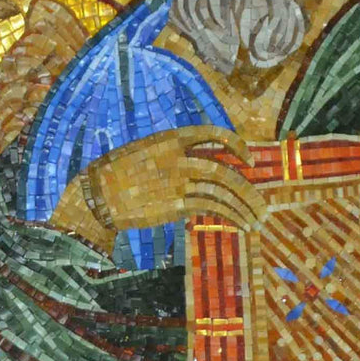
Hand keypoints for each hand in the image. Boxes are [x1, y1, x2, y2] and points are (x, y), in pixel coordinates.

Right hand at [50, 126, 265, 247]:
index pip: (214, 134)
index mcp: (171, 138)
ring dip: (245, 209)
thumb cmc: (118, 173)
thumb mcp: (147, 151)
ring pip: (224, 193)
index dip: (236, 144)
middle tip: (262, 207)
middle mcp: (179, 158)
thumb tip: (202, 168)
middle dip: (249, 192)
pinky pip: (213, 209)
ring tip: (257, 221)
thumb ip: (174, 156)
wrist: (97, 194)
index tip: (249, 160)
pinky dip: (233, 217)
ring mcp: (178, 181)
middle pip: (225, 172)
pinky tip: (242, 226)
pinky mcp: (176, 204)